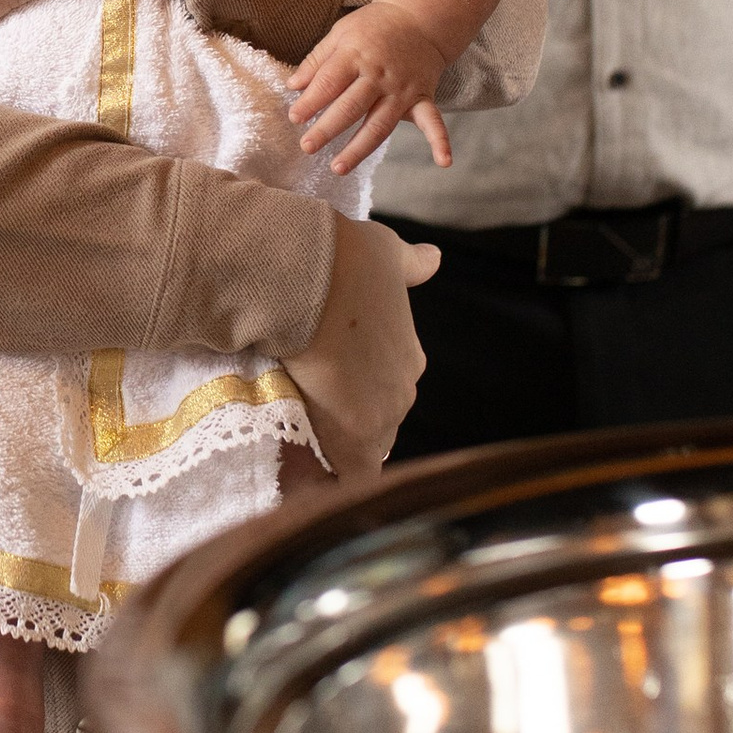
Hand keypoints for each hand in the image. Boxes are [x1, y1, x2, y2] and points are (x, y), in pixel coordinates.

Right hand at [284, 214, 440, 483]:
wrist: (310, 277)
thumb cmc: (347, 260)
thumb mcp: (388, 253)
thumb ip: (411, 264)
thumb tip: (434, 258)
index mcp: (409, 357)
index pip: (386, 391)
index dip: (358, 395)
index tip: (330, 391)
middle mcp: (402, 393)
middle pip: (376, 425)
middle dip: (346, 425)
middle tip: (307, 416)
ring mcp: (379, 419)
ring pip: (362, 451)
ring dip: (334, 450)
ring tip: (299, 445)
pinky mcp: (352, 441)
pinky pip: (347, 476)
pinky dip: (327, 479)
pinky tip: (302, 478)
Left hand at [289, 2, 451, 173]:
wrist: (418, 17)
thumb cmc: (373, 27)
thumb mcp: (340, 33)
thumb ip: (316, 61)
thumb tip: (293, 86)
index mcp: (355, 55)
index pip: (329, 82)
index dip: (310, 101)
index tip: (294, 118)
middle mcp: (379, 74)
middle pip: (351, 106)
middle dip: (327, 128)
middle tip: (307, 146)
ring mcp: (402, 89)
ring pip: (379, 124)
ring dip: (359, 148)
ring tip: (338, 167)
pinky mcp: (422, 97)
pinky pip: (433, 120)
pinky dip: (440, 140)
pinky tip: (444, 162)